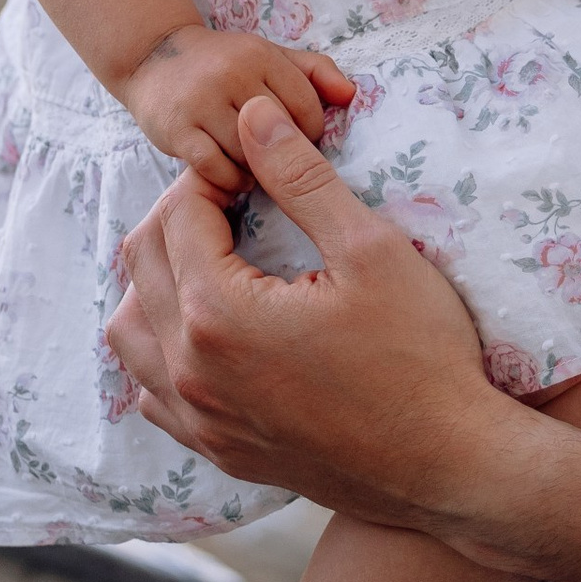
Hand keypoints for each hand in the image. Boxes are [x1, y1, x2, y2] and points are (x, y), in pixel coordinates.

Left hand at [108, 92, 513, 518]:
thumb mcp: (370, 249)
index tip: (253, 168)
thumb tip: (253, 115)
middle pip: (141, 262)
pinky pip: (150, 391)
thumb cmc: (422, 356)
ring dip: (156, 281)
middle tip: (236, 200)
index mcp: (220, 314)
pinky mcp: (217, 450)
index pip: (180, 214)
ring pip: (129, 330)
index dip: (213, 176)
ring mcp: (199, 419)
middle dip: (181, 215)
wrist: (450, 466)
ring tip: (213, 259)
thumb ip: (301, 178)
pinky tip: (209, 332)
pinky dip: (161, 349)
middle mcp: (190, 371)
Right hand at [118, 25, 357, 204]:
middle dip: (287, 153)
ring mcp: (201, 102)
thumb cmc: (225, 64)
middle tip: (281, 160)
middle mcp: (231, 74)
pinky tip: (235, 176)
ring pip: (250, 157)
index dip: (312, 132)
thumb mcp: (271, 56)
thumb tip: (351, 95)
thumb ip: (316, 71)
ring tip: (258, 169)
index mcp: (260, 55)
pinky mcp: (176, 131)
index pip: (307, 106)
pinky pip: (217, 170)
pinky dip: (232, 181)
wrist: (154, 57)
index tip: (302, 140)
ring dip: (260, 171)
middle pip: (280, 134)